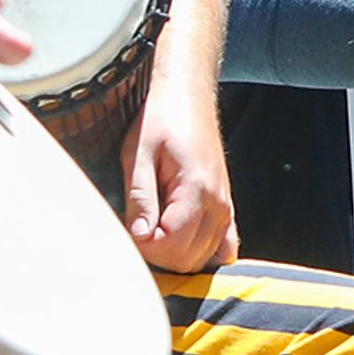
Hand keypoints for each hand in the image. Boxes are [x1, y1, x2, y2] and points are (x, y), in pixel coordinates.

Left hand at [125, 84, 239, 270]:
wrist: (187, 96)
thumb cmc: (160, 119)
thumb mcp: (137, 154)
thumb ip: (140, 198)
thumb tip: (139, 236)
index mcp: (196, 188)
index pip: (171, 244)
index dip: (143, 245)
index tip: (127, 226)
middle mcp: (218, 202)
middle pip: (188, 258)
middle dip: (157, 253)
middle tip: (136, 228)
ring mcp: (226, 206)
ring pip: (204, 258)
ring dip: (176, 255)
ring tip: (153, 231)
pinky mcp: (226, 206)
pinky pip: (224, 248)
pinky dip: (203, 253)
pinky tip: (182, 243)